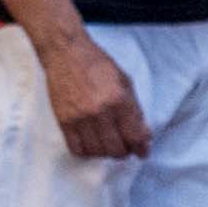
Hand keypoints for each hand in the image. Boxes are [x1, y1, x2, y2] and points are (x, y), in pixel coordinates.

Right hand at [40, 27, 143, 161]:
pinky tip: (92, 144)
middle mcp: (99, 111)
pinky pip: (77, 149)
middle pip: (116, 149)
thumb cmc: (98, 65)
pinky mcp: (64, 121)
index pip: (134, 136)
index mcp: (119, 99)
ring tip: (109, 143)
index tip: (142, 152)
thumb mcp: (125, 82)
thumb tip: (144, 136)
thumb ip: (135, 110)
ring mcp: (79, 118)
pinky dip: (87, 152)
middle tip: (125, 146)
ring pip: (97, 152)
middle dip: (125, 151)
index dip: (141, 148)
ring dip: (106, 152)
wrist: (66, 54)